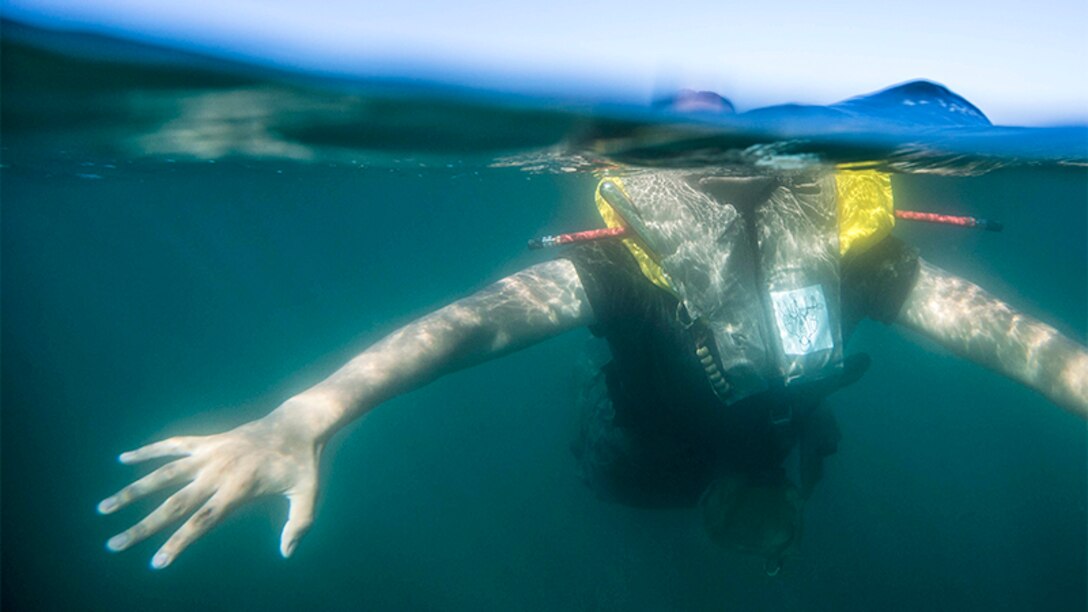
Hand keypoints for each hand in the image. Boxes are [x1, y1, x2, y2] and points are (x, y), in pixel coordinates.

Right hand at [98, 408, 323, 568]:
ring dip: (132, 490)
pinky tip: (123, 459)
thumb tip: (285, 553)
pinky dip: (149, 450)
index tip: (156, 562)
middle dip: (142, 527)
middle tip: (113, 545)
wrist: (298, 423)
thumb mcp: (308, 495)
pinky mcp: (209, 440)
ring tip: (103, 507)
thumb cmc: (303, 463)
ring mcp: (211, 453)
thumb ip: (299, 525)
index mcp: (239, 488)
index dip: (178, 543)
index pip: (202, 521)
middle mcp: (218, 471)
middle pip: (173, 504)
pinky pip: (173, 444)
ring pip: (163, 474)